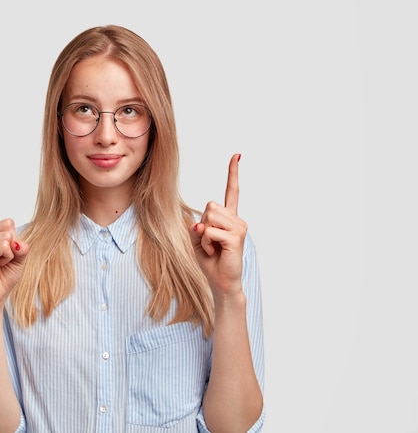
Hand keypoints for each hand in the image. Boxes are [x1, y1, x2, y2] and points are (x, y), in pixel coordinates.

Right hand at [0, 167, 28, 313]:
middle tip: (4, 259)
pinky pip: (4, 246)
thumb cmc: (5, 276)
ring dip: (11, 253)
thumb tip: (14, 242)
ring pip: (8, 235)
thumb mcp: (21, 258)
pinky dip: (7, 258)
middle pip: (9, 223)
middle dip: (15, 243)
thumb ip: (22, 245)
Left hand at [189, 154, 247, 300]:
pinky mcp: (237, 238)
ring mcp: (239, 227)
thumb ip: (197, 226)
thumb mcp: (196, 239)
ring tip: (213, 247)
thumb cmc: (210, 260)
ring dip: (204, 234)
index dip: (233, 173)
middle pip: (210, 205)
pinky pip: (210, 231)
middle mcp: (237, 219)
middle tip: (209, 241)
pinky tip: (215, 251)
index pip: (232, 191)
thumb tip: (201, 223)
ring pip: (210, 216)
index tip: (237, 155)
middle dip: (203, 223)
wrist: (222, 282)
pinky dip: (206, 242)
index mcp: (228, 217)